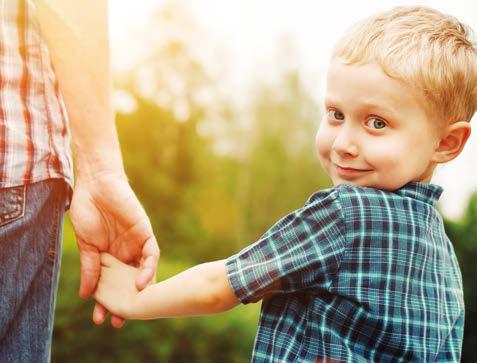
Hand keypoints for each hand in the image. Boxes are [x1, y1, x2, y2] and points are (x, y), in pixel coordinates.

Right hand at [69, 171, 158, 326]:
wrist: (96, 185)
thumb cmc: (88, 211)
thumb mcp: (87, 245)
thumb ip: (90, 268)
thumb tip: (86, 295)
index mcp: (111, 257)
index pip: (113, 284)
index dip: (108, 301)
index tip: (101, 318)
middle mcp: (126, 254)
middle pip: (130, 283)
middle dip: (127, 301)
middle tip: (119, 322)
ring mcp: (137, 244)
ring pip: (144, 272)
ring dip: (141, 290)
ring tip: (133, 307)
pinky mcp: (145, 233)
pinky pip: (152, 254)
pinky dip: (148, 268)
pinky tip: (142, 283)